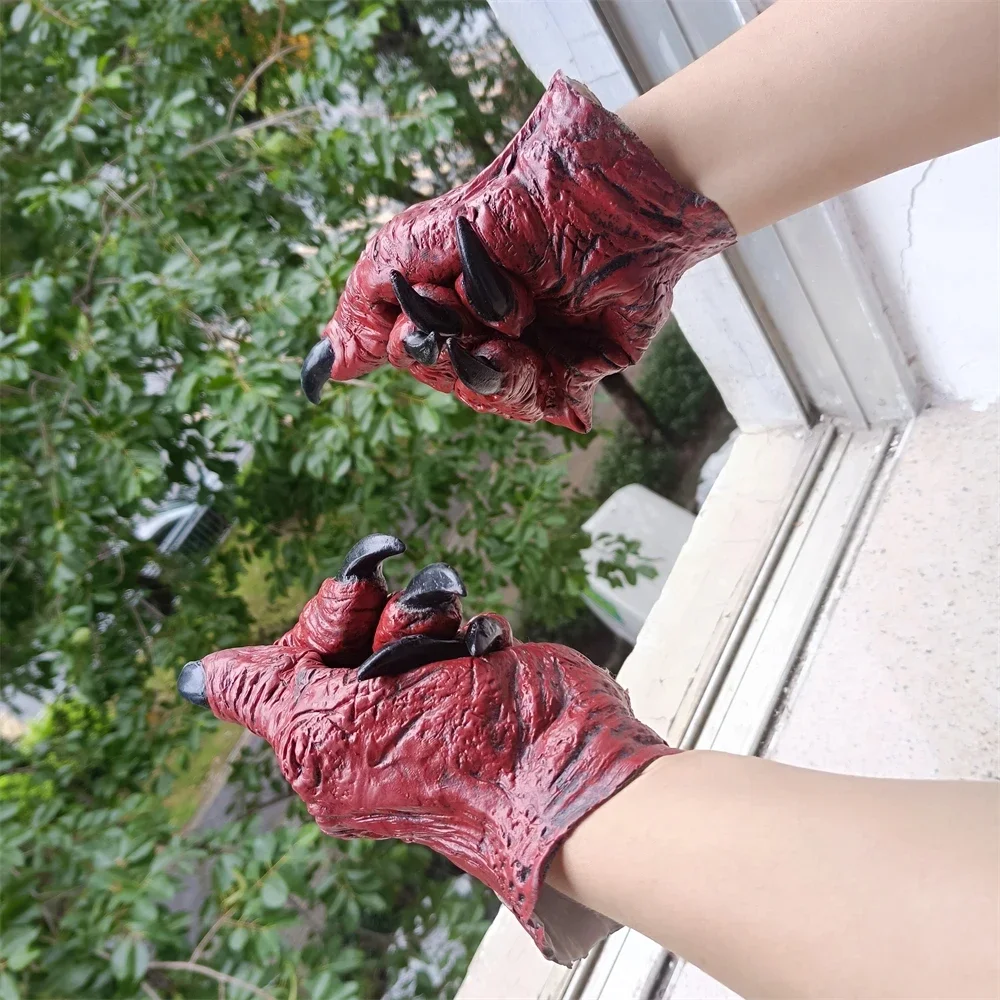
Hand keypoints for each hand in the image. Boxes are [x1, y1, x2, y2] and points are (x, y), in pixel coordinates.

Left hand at [177, 534, 675, 961]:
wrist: (554, 766)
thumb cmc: (438, 754)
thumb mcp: (329, 723)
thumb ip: (264, 690)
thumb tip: (197, 678)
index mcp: (320, 738)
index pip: (296, 650)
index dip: (326, 615)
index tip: (355, 596)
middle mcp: (370, 715)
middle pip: (352, 621)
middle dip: (383, 611)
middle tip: (412, 632)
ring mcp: (428, 694)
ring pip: (408, 611)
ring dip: (432, 616)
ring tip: (455, 649)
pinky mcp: (477, 674)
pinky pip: (460, 622)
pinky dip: (473, 630)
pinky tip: (487, 654)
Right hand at [300, 73, 734, 431]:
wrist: (617, 196)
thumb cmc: (520, 200)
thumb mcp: (422, 241)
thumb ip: (367, 300)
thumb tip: (323, 370)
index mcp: (455, 297)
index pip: (408, 345)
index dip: (404, 338)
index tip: (419, 307)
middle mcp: (490, 327)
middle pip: (441, 374)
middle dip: (442, 348)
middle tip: (462, 309)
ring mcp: (533, 353)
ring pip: (483, 396)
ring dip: (481, 363)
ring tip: (506, 318)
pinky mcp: (576, 374)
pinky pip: (533, 408)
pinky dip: (517, 381)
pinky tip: (519, 347)